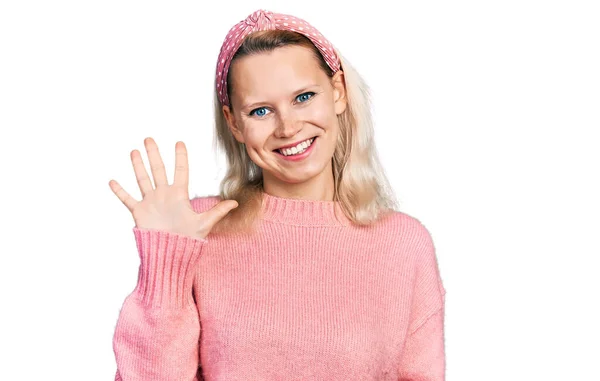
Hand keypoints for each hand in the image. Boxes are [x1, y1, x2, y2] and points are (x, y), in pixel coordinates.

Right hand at [108, 137, 237, 239]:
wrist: (170, 254)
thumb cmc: (188, 240)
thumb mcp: (204, 224)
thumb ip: (217, 212)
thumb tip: (236, 203)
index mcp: (179, 195)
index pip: (180, 171)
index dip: (180, 157)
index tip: (179, 143)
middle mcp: (164, 195)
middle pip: (158, 170)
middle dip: (154, 154)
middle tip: (149, 139)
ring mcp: (151, 202)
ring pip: (143, 179)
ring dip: (138, 166)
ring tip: (134, 151)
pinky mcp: (139, 212)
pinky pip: (128, 199)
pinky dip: (120, 191)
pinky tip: (112, 180)